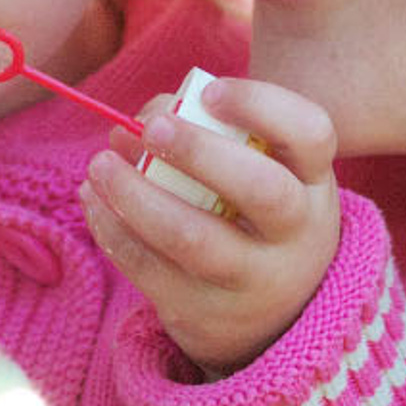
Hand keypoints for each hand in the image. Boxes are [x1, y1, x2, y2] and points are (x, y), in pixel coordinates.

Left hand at [81, 75, 341, 373]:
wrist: (269, 313)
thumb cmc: (252, 213)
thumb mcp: (259, 170)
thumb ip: (208, 130)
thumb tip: (140, 120)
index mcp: (311, 179)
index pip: (309, 132)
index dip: (260, 105)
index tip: (209, 92)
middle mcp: (296, 232)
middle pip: (261, 190)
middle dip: (199, 152)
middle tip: (150, 128)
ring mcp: (254, 279)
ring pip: (193, 239)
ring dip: (136, 196)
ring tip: (101, 164)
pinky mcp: (205, 312)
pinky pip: (151, 271)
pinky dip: (113, 230)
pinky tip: (94, 199)